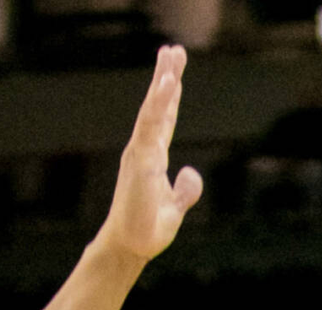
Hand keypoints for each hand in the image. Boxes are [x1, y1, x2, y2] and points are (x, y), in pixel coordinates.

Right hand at [99, 46, 202, 266]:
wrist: (131, 247)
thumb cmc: (147, 230)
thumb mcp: (175, 208)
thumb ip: (185, 190)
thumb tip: (190, 172)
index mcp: (153, 158)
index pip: (164, 121)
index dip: (171, 98)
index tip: (175, 75)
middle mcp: (145, 149)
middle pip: (158, 107)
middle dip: (167, 77)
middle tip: (174, 50)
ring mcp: (141, 151)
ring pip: (153, 108)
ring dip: (163, 80)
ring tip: (171, 55)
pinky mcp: (140, 158)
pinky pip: (151, 124)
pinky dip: (159, 101)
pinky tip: (167, 82)